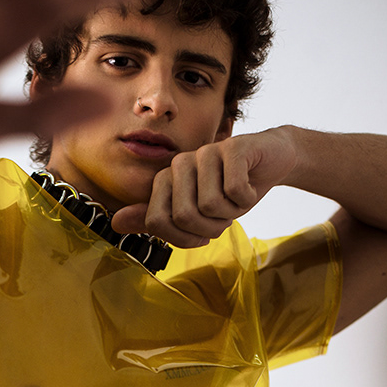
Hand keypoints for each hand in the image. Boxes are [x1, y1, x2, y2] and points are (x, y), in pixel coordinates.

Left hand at [112, 128, 297, 247]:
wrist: (271, 161)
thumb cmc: (229, 190)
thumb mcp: (194, 212)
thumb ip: (155, 218)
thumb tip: (116, 223)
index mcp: (164, 180)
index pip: (157, 223)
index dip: (184, 238)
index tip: (202, 231)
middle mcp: (179, 164)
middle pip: (183, 216)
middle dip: (211, 227)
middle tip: (224, 214)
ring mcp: (204, 153)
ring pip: (210, 204)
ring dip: (232, 211)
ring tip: (236, 197)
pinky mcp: (232, 147)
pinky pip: (234, 190)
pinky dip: (248, 197)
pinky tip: (250, 185)